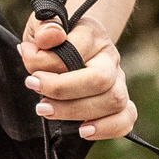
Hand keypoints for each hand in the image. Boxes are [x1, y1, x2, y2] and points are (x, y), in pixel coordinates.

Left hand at [17, 13, 136, 141]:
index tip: (31, 74)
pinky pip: (126, 119)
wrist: (70, 43)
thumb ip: (43, 28)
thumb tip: (52, 37)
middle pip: (100, 79)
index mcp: (92, 33)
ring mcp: (119, 81)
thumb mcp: (39, 27)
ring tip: (48, 112)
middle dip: (64, 92)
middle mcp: (110, 57)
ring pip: (114, 101)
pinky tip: (83, 131)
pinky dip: (108, 128)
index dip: (50, 65)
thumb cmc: (51, 39)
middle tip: (39, 100)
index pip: (76, 49)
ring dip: (77, 112)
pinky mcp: (121, 102)